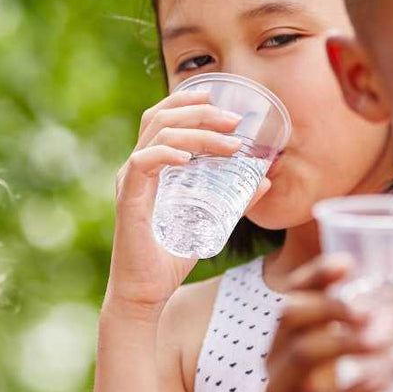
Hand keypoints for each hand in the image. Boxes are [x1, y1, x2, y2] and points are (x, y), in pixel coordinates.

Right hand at [103, 88, 264, 319]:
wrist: (146, 294)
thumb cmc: (170, 259)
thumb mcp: (211, 222)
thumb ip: (234, 200)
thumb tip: (264, 179)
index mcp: (151, 166)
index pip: (163, 117)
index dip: (188, 100)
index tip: (221, 97)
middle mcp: (137, 168)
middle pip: (161, 116)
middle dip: (200, 110)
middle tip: (235, 119)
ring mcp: (130, 182)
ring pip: (158, 134)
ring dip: (197, 131)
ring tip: (230, 142)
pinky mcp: (128, 200)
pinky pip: (143, 163)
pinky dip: (167, 153)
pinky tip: (190, 157)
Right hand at [265, 254, 390, 391]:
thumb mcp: (377, 368)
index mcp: (290, 339)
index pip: (292, 294)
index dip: (315, 274)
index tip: (348, 263)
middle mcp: (276, 361)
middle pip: (289, 315)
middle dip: (330, 304)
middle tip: (369, 309)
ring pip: (303, 352)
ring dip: (347, 340)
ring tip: (386, 340)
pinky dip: (358, 385)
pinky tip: (385, 378)